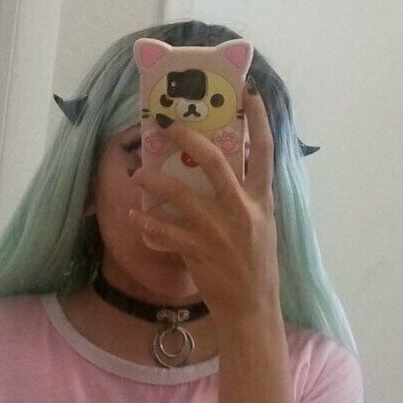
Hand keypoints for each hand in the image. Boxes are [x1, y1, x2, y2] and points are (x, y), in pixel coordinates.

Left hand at [129, 84, 279, 328]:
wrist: (252, 309)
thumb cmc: (255, 268)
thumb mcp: (260, 227)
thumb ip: (245, 199)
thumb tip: (222, 172)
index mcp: (261, 201)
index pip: (264, 150)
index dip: (258, 118)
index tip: (247, 92)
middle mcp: (242, 210)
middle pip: (213, 160)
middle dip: (186, 137)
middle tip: (167, 126)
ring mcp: (219, 230)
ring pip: (178, 193)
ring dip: (153, 181)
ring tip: (138, 176)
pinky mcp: (199, 251)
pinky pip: (164, 230)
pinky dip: (147, 224)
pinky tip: (137, 219)